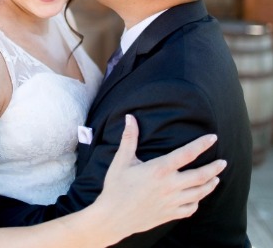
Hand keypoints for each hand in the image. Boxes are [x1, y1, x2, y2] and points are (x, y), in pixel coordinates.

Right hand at [95, 114, 225, 242]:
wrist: (113, 218)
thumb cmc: (116, 187)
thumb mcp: (121, 160)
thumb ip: (129, 138)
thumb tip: (130, 117)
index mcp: (159, 170)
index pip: (186, 153)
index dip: (201, 144)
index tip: (213, 138)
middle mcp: (169, 186)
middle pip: (200, 176)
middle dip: (214, 168)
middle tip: (223, 162)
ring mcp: (171, 202)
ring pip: (198, 193)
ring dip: (210, 185)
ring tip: (216, 178)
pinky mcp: (169, 214)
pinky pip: (190, 209)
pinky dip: (197, 202)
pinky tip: (198, 198)